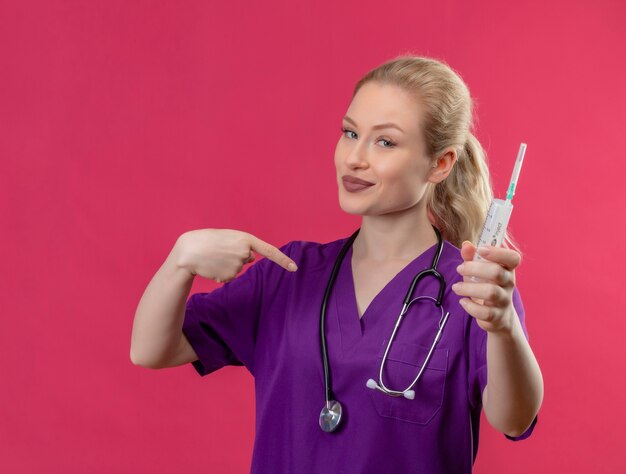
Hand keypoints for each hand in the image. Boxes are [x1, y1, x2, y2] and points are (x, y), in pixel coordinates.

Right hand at [173, 229, 297, 282]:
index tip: (295, 268)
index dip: (283, 260)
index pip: (269, 251)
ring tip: (213, 257)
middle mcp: (244, 253)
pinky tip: (212, 266)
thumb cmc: (206, 240)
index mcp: (245, 239)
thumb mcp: (228, 237)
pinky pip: (229, 277)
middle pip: (247, 259)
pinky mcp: (229, 277)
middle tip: (220, 250)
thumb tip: (252, 259)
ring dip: (227, 264)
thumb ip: (243, 245)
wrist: (188, 250)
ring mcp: (237, 266)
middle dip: (236, 256)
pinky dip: (221, 273)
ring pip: (237, 268)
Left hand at [451, 241, 520, 333]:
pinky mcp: (497, 316)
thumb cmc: (487, 286)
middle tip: (459, 268)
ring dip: (469, 288)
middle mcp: (509, 284)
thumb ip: (471, 257)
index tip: (480, 249)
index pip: (513, 258)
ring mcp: (504, 301)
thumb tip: (466, 245)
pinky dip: (470, 306)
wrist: (498, 316)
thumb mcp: (479, 270)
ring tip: (457, 287)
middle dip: (474, 269)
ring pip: (491, 292)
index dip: (498, 252)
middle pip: (497, 272)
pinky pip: (485, 312)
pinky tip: (463, 301)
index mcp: (507, 269)